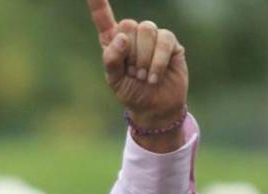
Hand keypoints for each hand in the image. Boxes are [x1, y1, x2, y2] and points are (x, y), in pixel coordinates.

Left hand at [86, 0, 188, 134]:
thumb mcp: (114, 81)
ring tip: (143, 77)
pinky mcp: (170, 43)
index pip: (102, 17)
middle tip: (133, 74)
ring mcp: (153, 37)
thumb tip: (122, 37)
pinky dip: (158, 61)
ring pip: (147, 29)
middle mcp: (133, 35)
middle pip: (129, 25)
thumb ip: (112, 59)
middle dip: (130, 54)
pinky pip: (164, 41)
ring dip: (144, 58)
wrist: (155, 108)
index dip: (98, 3)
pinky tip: (154, 77)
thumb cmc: (132, 93)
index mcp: (113, 41)